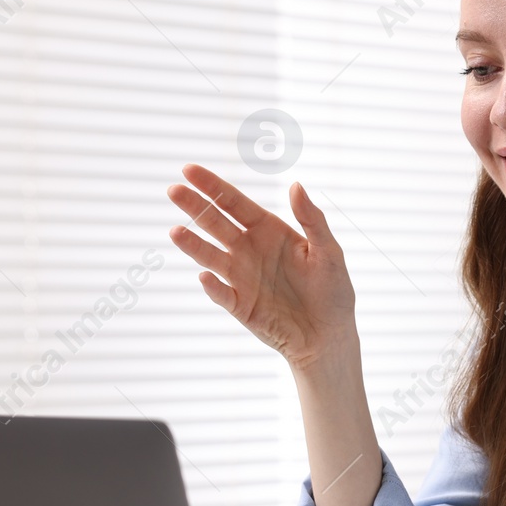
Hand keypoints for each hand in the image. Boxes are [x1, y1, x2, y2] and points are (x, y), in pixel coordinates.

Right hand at [166, 165, 356, 370]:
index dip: (212, 186)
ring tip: (175, 232)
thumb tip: (295, 185)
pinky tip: (205, 276)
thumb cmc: (333, 291)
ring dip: (193, 245)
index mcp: (268, 231)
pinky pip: (222, 294)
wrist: (329, 335)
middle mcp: (248, 250)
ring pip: (211, 256)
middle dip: (195, 206)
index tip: (189, 169)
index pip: (234, 203)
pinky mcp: (239, 306)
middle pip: (215, 223)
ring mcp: (241, 278)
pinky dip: (213, 286)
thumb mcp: (329, 252)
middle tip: (173, 190)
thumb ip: (312, 220)